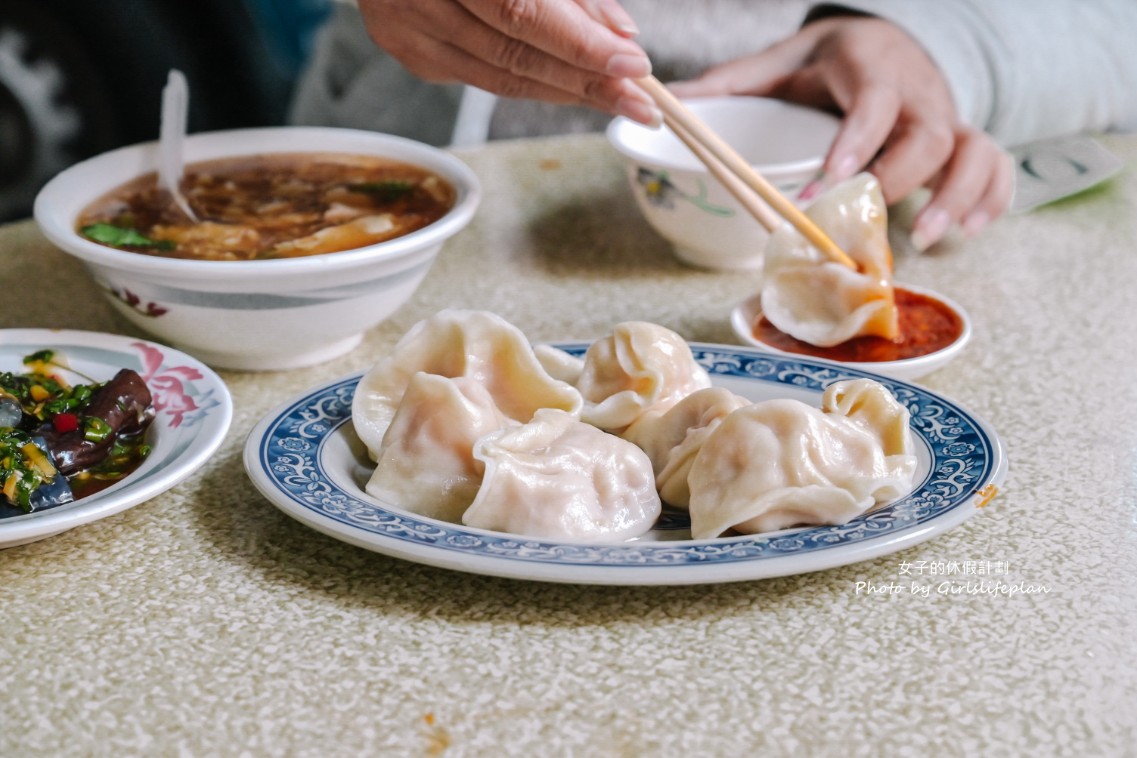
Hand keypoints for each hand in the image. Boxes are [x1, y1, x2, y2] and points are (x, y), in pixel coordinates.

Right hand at [357, 0, 659, 124]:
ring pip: (498, 77)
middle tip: (640, 101)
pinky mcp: (409, 51)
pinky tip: (570, 87)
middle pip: (513, 53)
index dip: (580, 44)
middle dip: (585, 80)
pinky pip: (479, 78)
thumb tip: (618, 34)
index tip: (634, 65)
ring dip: (565, 92)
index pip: (522, 9)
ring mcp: (406, 27)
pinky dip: (530, 84)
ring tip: (618, 101)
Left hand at [668, 15, 1013, 248]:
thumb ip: (733, 82)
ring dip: (958, 196)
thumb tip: (671, 101)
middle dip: (905, 179)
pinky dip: (992, 197)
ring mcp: (947, 115)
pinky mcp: (965, 139)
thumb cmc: (827, 62)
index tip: (826, 186)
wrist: (885, 40)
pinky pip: (995, 164)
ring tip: (928, 238)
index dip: (855, 143)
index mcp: (869, 66)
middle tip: (872, 222)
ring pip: (972, 150)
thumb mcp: (781, 61)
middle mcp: (916, 90)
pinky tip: (971, 230)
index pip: (872, 102)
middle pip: (930, 132)